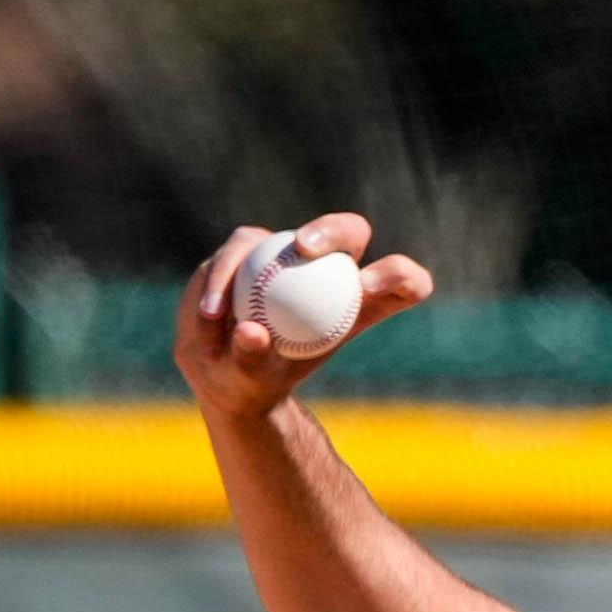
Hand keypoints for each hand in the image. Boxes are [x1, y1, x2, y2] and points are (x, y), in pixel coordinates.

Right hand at [174, 213, 433, 421]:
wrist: (222, 371)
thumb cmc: (256, 381)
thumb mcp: (255, 379)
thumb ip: (254, 359)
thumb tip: (249, 330)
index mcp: (359, 303)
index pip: (403, 281)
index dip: (399, 276)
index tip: (368, 287)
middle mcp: (327, 270)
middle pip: (350, 232)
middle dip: (334, 230)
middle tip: (303, 247)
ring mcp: (285, 254)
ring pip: (279, 238)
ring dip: (253, 264)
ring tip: (220, 313)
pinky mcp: (247, 247)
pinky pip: (236, 251)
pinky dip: (221, 280)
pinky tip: (208, 313)